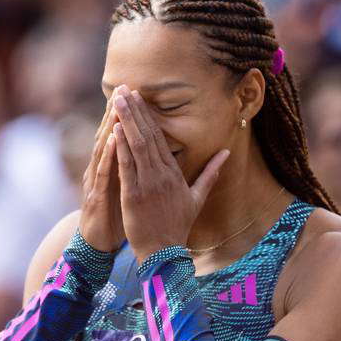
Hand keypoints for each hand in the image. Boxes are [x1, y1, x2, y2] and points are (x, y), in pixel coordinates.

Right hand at [78, 93, 124, 251]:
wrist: (97, 243)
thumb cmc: (115, 216)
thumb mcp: (128, 191)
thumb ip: (136, 171)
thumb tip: (150, 157)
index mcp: (114, 168)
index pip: (122, 137)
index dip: (129, 116)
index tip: (138, 94)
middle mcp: (102, 169)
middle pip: (109, 136)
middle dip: (117, 112)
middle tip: (124, 87)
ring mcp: (97, 181)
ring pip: (103, 149)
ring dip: (109, 126)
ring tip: (117, 104)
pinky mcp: (97, 196)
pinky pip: (103, 173)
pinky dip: (108, 155)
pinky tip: (114, 139)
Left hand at [112, 84, 229, 262]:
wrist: (165, 251)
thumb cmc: (178, 225)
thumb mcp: (197, 197)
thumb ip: (210, 172)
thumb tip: (226, 152)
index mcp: (175, 173)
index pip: (160, 138)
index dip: (148, 115)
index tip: (139, 96)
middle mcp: (162, 175)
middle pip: (148, 136)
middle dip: (136, 110)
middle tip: (124, 88)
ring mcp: (148, 184)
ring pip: (137, 145)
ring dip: (127, 121)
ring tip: (117, 99)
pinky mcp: (133, 194)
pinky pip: (127, 165)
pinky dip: (121, 146)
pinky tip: (114, 128)